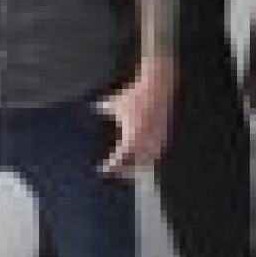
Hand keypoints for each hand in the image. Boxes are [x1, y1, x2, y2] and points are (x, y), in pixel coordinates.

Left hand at [98, 58, 175, 174]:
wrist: (158, 86)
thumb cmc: (134, 95)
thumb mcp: (114, 103)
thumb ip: (101, 108)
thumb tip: (90, 108)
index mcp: (131, 140)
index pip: (119, 160)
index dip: (110, 166)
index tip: (101, 169)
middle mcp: (144, 144)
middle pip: (134, 166)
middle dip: (124, 169)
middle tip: (115, 169)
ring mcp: (157, 141)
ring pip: (148, 162)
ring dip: (138, 165)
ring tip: (130, 166)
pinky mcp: (165, 136)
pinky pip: (157, 153)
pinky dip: (150, 157)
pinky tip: (145, 155)